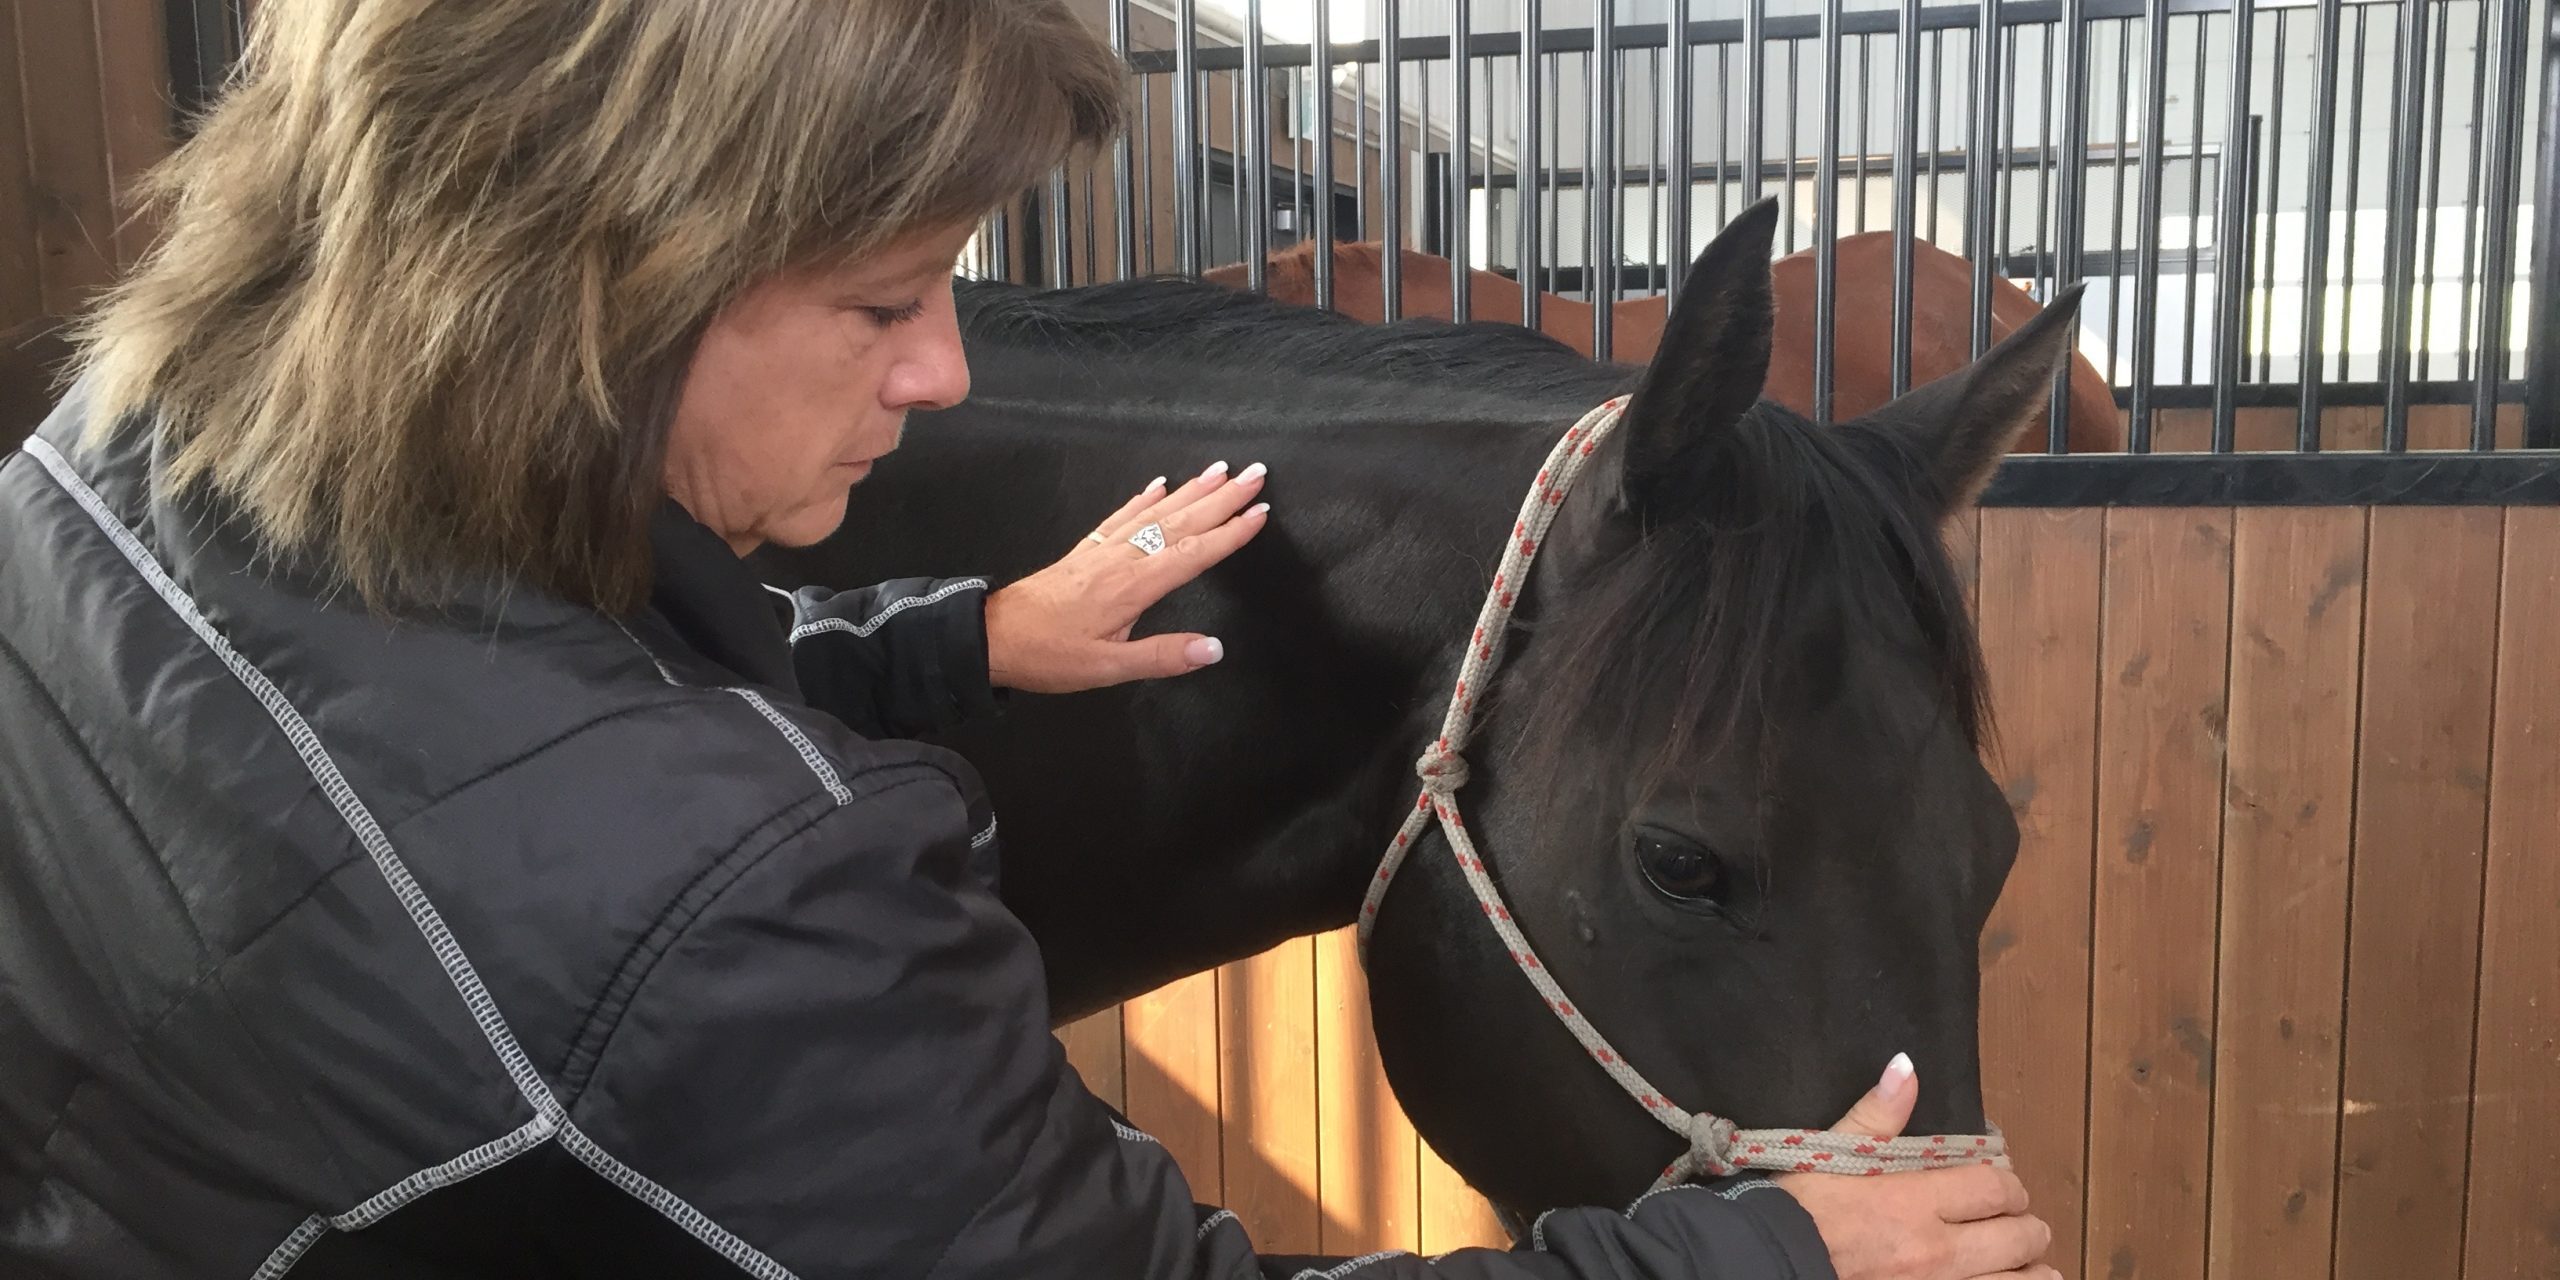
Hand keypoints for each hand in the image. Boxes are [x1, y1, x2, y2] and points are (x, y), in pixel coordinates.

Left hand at [983, 461, 1270, 693]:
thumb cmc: (1049, 656)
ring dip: (1191, 490)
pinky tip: (1160, 484)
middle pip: (1181, 522)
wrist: (993, 635)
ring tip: (1220, 470)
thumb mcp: (1106, 668)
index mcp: (1133, 586)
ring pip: (1155, 512)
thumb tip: (1214, 648)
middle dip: (1221, 498)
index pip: (1193, 554)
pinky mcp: (1086, 549)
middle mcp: (1122, 558)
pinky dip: (1144, 498)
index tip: (1261, 512)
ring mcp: (1103, 549)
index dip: (1229, 534)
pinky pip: (1122, 515)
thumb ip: (1161, 657)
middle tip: (1256, 473)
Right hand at [1776, 1055, 2060, 1279]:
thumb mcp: (1833, 1154)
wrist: (1772, 1264)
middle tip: (2024, 1224)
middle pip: (2017, 1236)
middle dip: (2028, 1227)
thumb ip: (1876, 1114)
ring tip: (2033, 1263)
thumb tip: (1906, 1067)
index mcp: (1916, 1201)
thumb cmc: (1799, 1211)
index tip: (2006, 1185)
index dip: (2010, 1184)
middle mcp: (1937, 1250)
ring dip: (2033, 1270)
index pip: (1994, 1188)